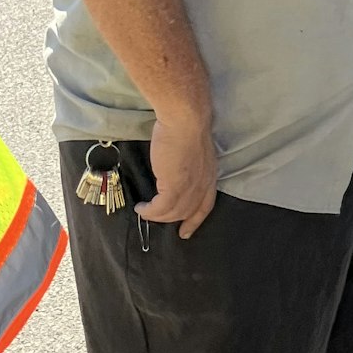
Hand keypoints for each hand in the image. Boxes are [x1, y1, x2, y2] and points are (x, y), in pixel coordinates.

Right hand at [138, 111, 217, 238]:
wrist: (186, 120)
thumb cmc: (187, 127)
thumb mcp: (194, 151)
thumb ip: (189, 165)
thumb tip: (175, 171)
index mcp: (210, 177)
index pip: (206, 206)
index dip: (195, 220)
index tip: (186, 232)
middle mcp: (203, 186)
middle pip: (187, 212)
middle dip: (170, 219)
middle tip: (154, 217)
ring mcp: (190, 188)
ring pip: (173, 213)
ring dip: (156, 215)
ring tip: (144, 211)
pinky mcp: (175, 187)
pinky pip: (161, 208)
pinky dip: (150, 211)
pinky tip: (141, 207)